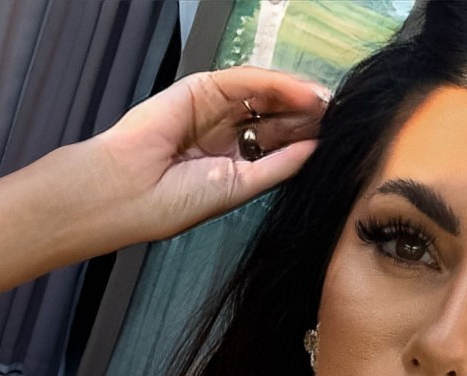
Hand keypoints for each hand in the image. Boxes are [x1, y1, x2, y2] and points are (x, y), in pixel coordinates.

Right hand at [92, 66, 330, 242]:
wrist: (129, 191)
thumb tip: (312, 151)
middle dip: (304, 117)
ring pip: (262, 96)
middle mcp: (222, 135)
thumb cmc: (170, 203)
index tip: (334, 139)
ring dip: (295, 98)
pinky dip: (274, 83)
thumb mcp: (237, 188)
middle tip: (337, 117)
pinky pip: (244, 81)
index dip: (303, 140)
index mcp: (229, 163)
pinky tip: (300, 92)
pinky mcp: (201, 88)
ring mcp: (212, 110)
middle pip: (273, 117)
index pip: (274, 144)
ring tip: (326, 103)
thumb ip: (276, 168)